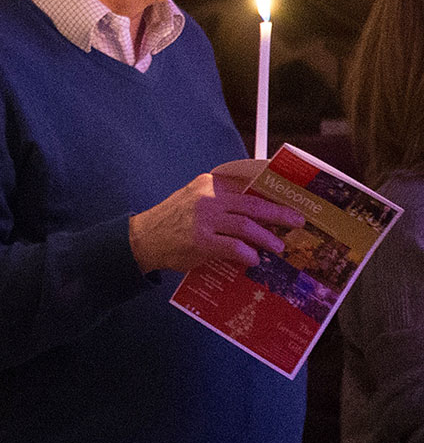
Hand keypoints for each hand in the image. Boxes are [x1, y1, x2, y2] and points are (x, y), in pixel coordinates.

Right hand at [129, 172, 303, 274]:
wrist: (144, 238)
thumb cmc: (175, 221)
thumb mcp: (196, 200)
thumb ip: (223, 202)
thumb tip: (261, 214)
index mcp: (209, 183)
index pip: (247, 185)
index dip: (271, 193)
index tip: (289, 200)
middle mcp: (207, 197)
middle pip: (252, 204)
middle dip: (279, 214)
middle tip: (297, 222)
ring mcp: (203, 219)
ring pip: (246, 225)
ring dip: (267, 238)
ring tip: (278, 246)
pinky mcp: (200, 241)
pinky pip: (234, 247)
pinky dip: (248, 254)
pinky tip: (254, 259)